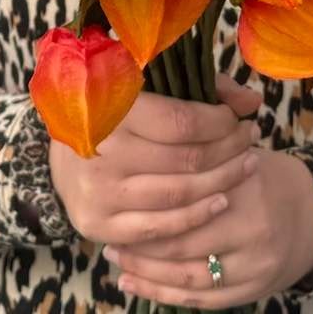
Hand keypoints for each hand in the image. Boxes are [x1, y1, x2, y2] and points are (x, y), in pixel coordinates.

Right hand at [49, 92, 258, 248]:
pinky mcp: (97, 223)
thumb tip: (251, 101)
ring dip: (222, 183)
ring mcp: (98, 191)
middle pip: (186, 161)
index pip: (182, 122)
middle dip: (228, 150)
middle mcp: (100, 151)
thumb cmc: (112, 110)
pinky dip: (196, 217)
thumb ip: (201, 87)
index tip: (239, 118)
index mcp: (108, 108)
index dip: (220, 122)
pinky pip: (160, 228)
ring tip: (245, 167)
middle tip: (249, 141)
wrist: (61, 150)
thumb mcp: (148, 84)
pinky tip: (220, 201)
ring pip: (178, 196)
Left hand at [103, 78, 312, 308]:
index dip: (145, 198)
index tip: (116, 194)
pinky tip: (135, 283)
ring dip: (146, 271)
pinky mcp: (253, 288)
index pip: (185, 194)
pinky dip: (164, 294)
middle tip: (108, 235)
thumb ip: (197, 135)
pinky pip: (202, 299)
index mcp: (244, 182)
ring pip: (188, 275)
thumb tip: (144, 110)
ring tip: (116, 259)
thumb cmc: (254, 173)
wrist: (308, 213)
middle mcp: (252, 224)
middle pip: (183, 238)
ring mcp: (255, 261)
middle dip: (140, 240)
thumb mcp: (233, 145)